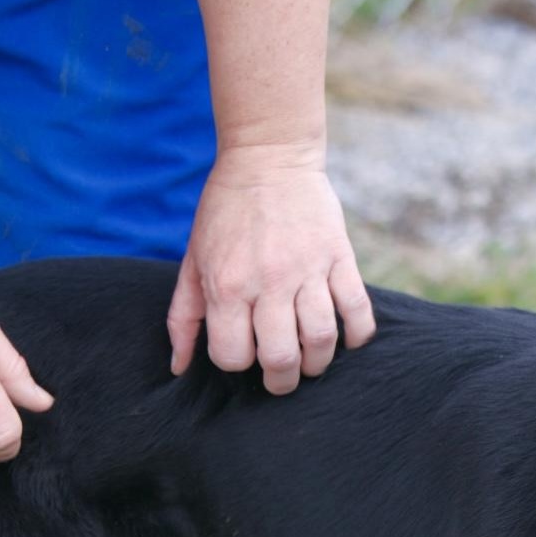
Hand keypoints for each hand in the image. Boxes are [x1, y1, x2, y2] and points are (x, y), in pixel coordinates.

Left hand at [168, 145, 375, 394]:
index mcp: (227, 285)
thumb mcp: (193, 261)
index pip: (233, 356)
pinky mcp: (339, 256)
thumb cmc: (225, 213)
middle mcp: (267, 281)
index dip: (238, 362)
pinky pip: (357, 310)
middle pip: (281, 358)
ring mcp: (307, 269)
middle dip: (281, 380)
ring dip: (316, 363)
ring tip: (309, 361)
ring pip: (321, 341)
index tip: (244, 351)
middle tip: (281, 377)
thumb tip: (178, 367)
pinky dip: (357, 335)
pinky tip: (346, 340)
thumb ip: (183, 317)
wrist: (268, 155)